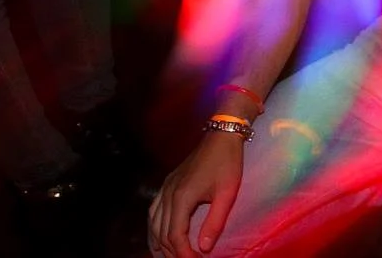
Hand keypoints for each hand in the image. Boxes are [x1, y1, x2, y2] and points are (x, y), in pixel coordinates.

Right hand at [148, 130, 244, 256]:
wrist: (221, 136)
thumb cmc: (227, 163)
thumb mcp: (226, 194)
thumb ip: (214, 222)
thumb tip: (204, 248)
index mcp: (182, 197)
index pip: (175, 235)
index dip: (183, 253)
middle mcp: (168, 194)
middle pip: (161, 233)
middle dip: (171, 252)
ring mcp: (165, 187)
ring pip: (153, 223)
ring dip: (159, 243)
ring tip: (169, 256)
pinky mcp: (168, 184)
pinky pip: (153, 211)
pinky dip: (155, 228)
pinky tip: (159, 236)